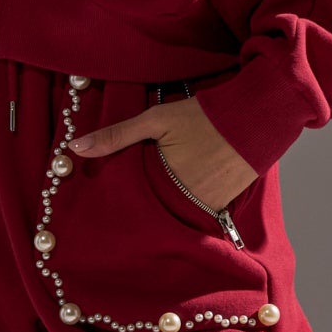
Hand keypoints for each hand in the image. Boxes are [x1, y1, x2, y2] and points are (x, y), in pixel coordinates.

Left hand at [69, 93, 257, 213]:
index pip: (134, 203)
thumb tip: (76, 147)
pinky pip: (199, 214)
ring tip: (162, 194)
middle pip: (156, 212)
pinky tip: (187, 191)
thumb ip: (117, 135)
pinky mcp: (223, 206)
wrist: (256, 118)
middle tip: (137, 200)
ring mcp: (207, 206)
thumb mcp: (156, 119)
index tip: (112, 203)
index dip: (124, 200)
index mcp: (165, 184)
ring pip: (177, 215)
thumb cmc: (203, 116)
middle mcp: (187, 202)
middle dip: (146, 207)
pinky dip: (190, 206)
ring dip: (168, 207)